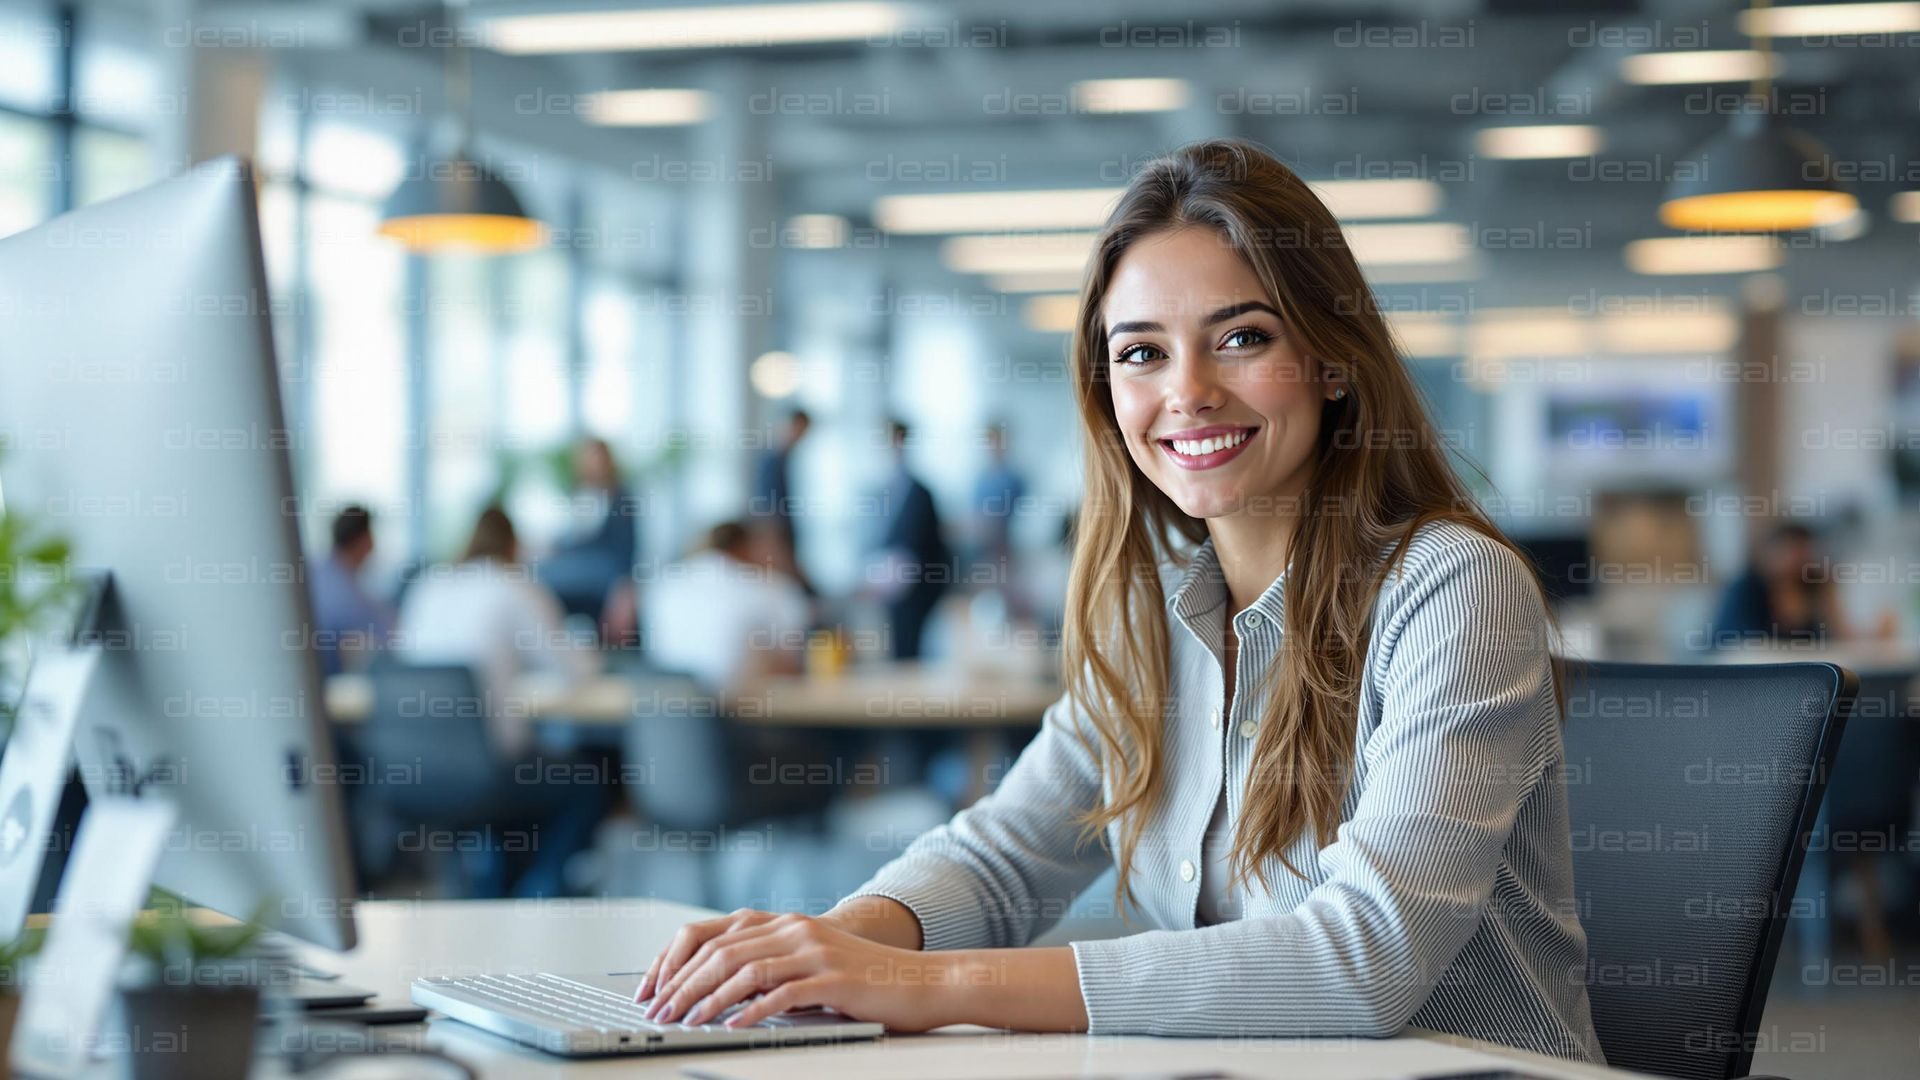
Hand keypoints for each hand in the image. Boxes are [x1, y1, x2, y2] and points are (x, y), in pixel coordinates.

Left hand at [635, 909, 955, 1031]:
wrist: (922, 982)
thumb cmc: (865, 981)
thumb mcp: (811, 964)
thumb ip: (772, 967)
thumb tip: (718, 993)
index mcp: (785, 923)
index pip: (712, 934)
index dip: (675, 961)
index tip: (652, 989)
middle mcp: (795, 929)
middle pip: (721, 952)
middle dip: (681, 984)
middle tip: (659, 1012)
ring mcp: (814, 951)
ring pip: (744, 969)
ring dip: (708, 999)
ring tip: (685, 1023)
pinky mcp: (832, 979)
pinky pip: (781, 993)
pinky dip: (751, 1011)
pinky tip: (732, 1027)